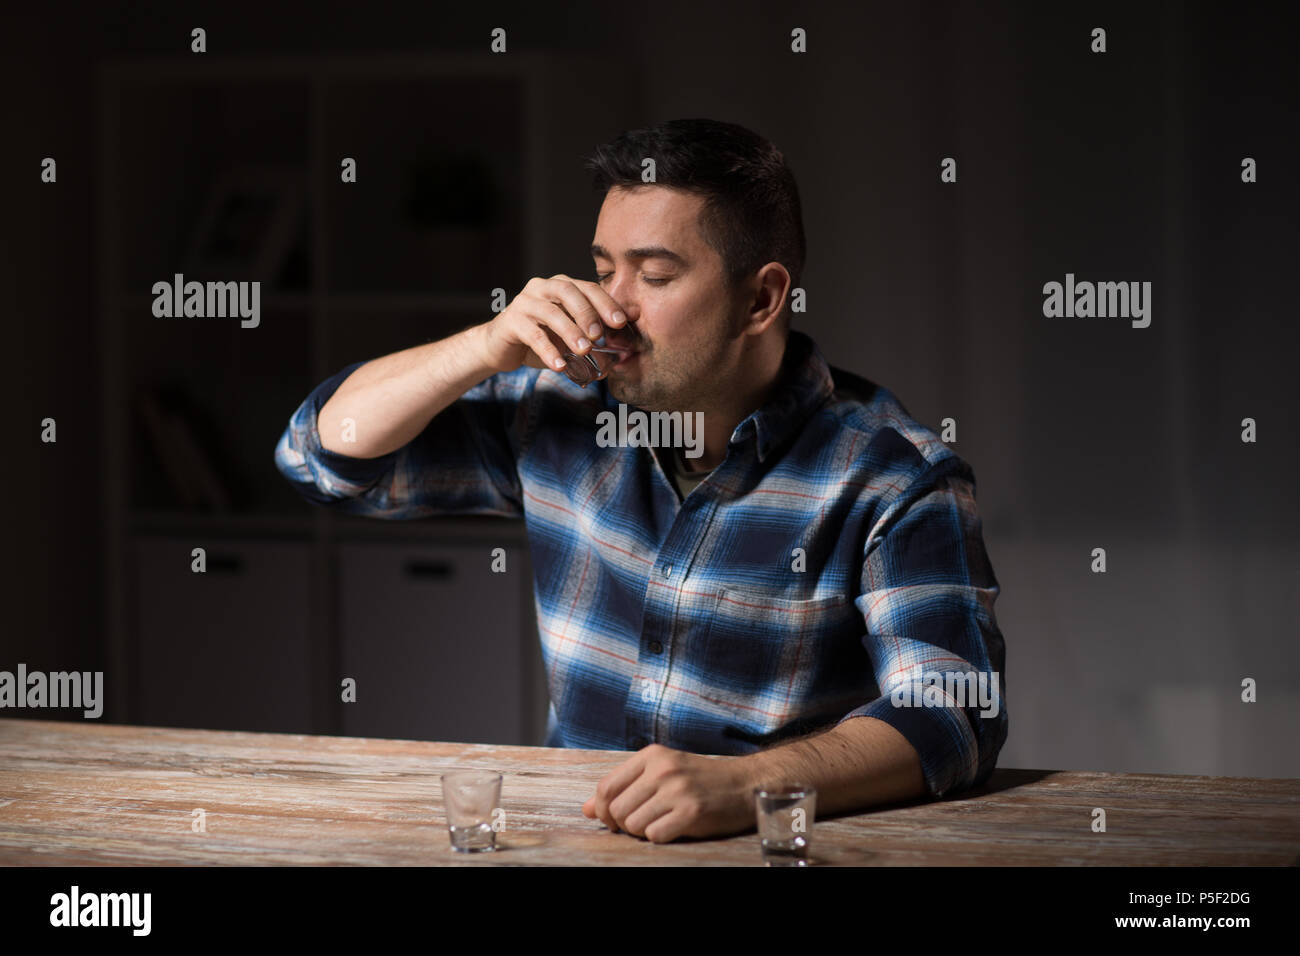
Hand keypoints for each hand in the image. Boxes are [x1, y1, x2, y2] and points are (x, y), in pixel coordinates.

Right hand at [475, 274, 627, 374]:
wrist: (500, 347)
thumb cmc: (540, 339)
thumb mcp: (568, 336)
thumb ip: (589, 338)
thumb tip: (619, 353)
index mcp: (561, 286)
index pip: (587, 288)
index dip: (605, 303)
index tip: (621, 322)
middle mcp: (542, 288)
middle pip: (568, 291)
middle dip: (587, 312)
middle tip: (599, 335)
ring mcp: (524, 302)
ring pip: (551, 312)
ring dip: (570, 332)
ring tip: (584, 352)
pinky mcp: (510, 320)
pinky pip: (532, 334)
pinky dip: (548, 351)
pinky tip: (559, 366)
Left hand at [581, 744, 756, 842]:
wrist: (745, 784)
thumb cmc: (700, 781)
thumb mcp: (661, 773)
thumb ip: (624, 787)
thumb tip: (585, 809)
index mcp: (651, 755)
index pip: (605, 787)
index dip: (601, 810)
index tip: (611, 820)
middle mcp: (662, 769)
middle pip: (616, 810)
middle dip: (624, 825)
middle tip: (643, 824)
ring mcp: (677, 789)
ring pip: (633, 825)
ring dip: (643, 832)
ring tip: (661, 823)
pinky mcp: (692, 811)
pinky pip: (655, 836)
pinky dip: (660, 838)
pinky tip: (674, 828)